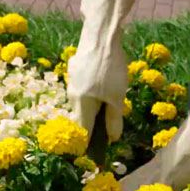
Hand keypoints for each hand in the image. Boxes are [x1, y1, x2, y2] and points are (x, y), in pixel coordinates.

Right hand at [67, 0, 137, 142]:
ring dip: (95, 104)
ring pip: (83, 98)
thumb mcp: (117, 97)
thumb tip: (112, 138)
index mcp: (82, 104)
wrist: (101, 35)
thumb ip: (114, 119)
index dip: (89, 144)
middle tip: (109, 126)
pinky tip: (105, 79)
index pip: (83, 131)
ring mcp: (72, 79)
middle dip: (94, 122)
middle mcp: (72, 93)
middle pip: (82, 115)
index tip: (94, 155)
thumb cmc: (110, 68)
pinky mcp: (75, 66)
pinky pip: (84, 84)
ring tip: (112, 98)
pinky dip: (93, 89)